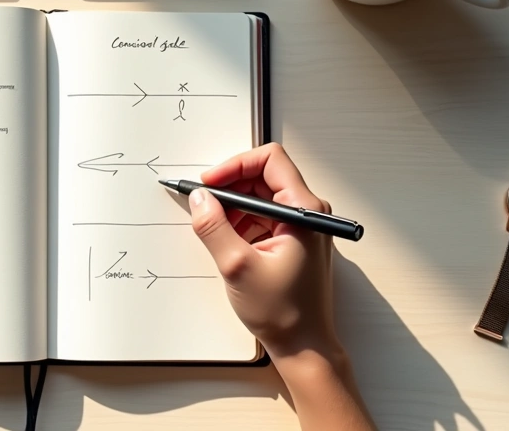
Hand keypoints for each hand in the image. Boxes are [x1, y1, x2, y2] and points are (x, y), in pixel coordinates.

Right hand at [189, 143, 336, 359]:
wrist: (304, 346)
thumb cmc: (285, 313)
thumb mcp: (238, 267)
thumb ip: (214, 227)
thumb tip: (199, 199)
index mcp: (304, 212)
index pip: (270, 161)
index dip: (235, 165)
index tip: (210, 182)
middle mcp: (309, 214)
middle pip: (264, 177)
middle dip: (230, 186)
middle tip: (204, 202)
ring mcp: (303, 227)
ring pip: (262, 197)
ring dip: (234, 206)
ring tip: (214, 227)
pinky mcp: (294, 240)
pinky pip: (264, 217)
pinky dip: (242, 222)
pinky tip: (228, 242)